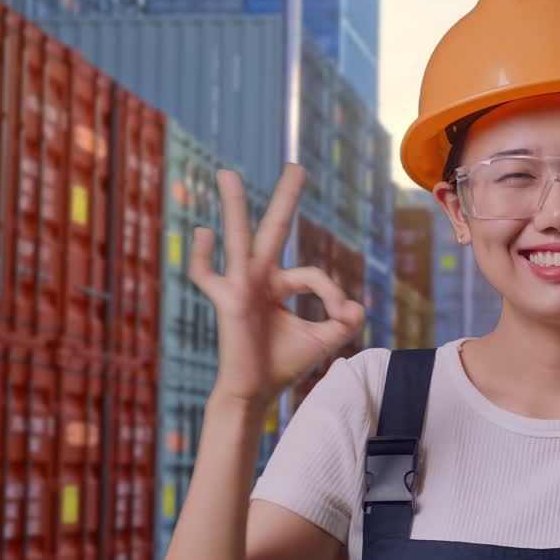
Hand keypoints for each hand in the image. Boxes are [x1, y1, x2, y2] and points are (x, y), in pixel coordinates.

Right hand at [190, 166, 364, 411]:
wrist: (257, 393)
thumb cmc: (283, 365)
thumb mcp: (322, 340)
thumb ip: (343, 322)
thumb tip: (358, 307)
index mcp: (279, 284)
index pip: (312, 274)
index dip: (331, 291)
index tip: (342, 315)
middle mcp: (259, 277)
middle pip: (273, 229)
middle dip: (286, 197)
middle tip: (298, 166)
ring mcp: (240, 286)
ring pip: (238, 237)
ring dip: (233, 204)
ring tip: (227, 173)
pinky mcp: (226, 301)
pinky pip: (207, 275)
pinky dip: (201, 256)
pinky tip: (204, 232)